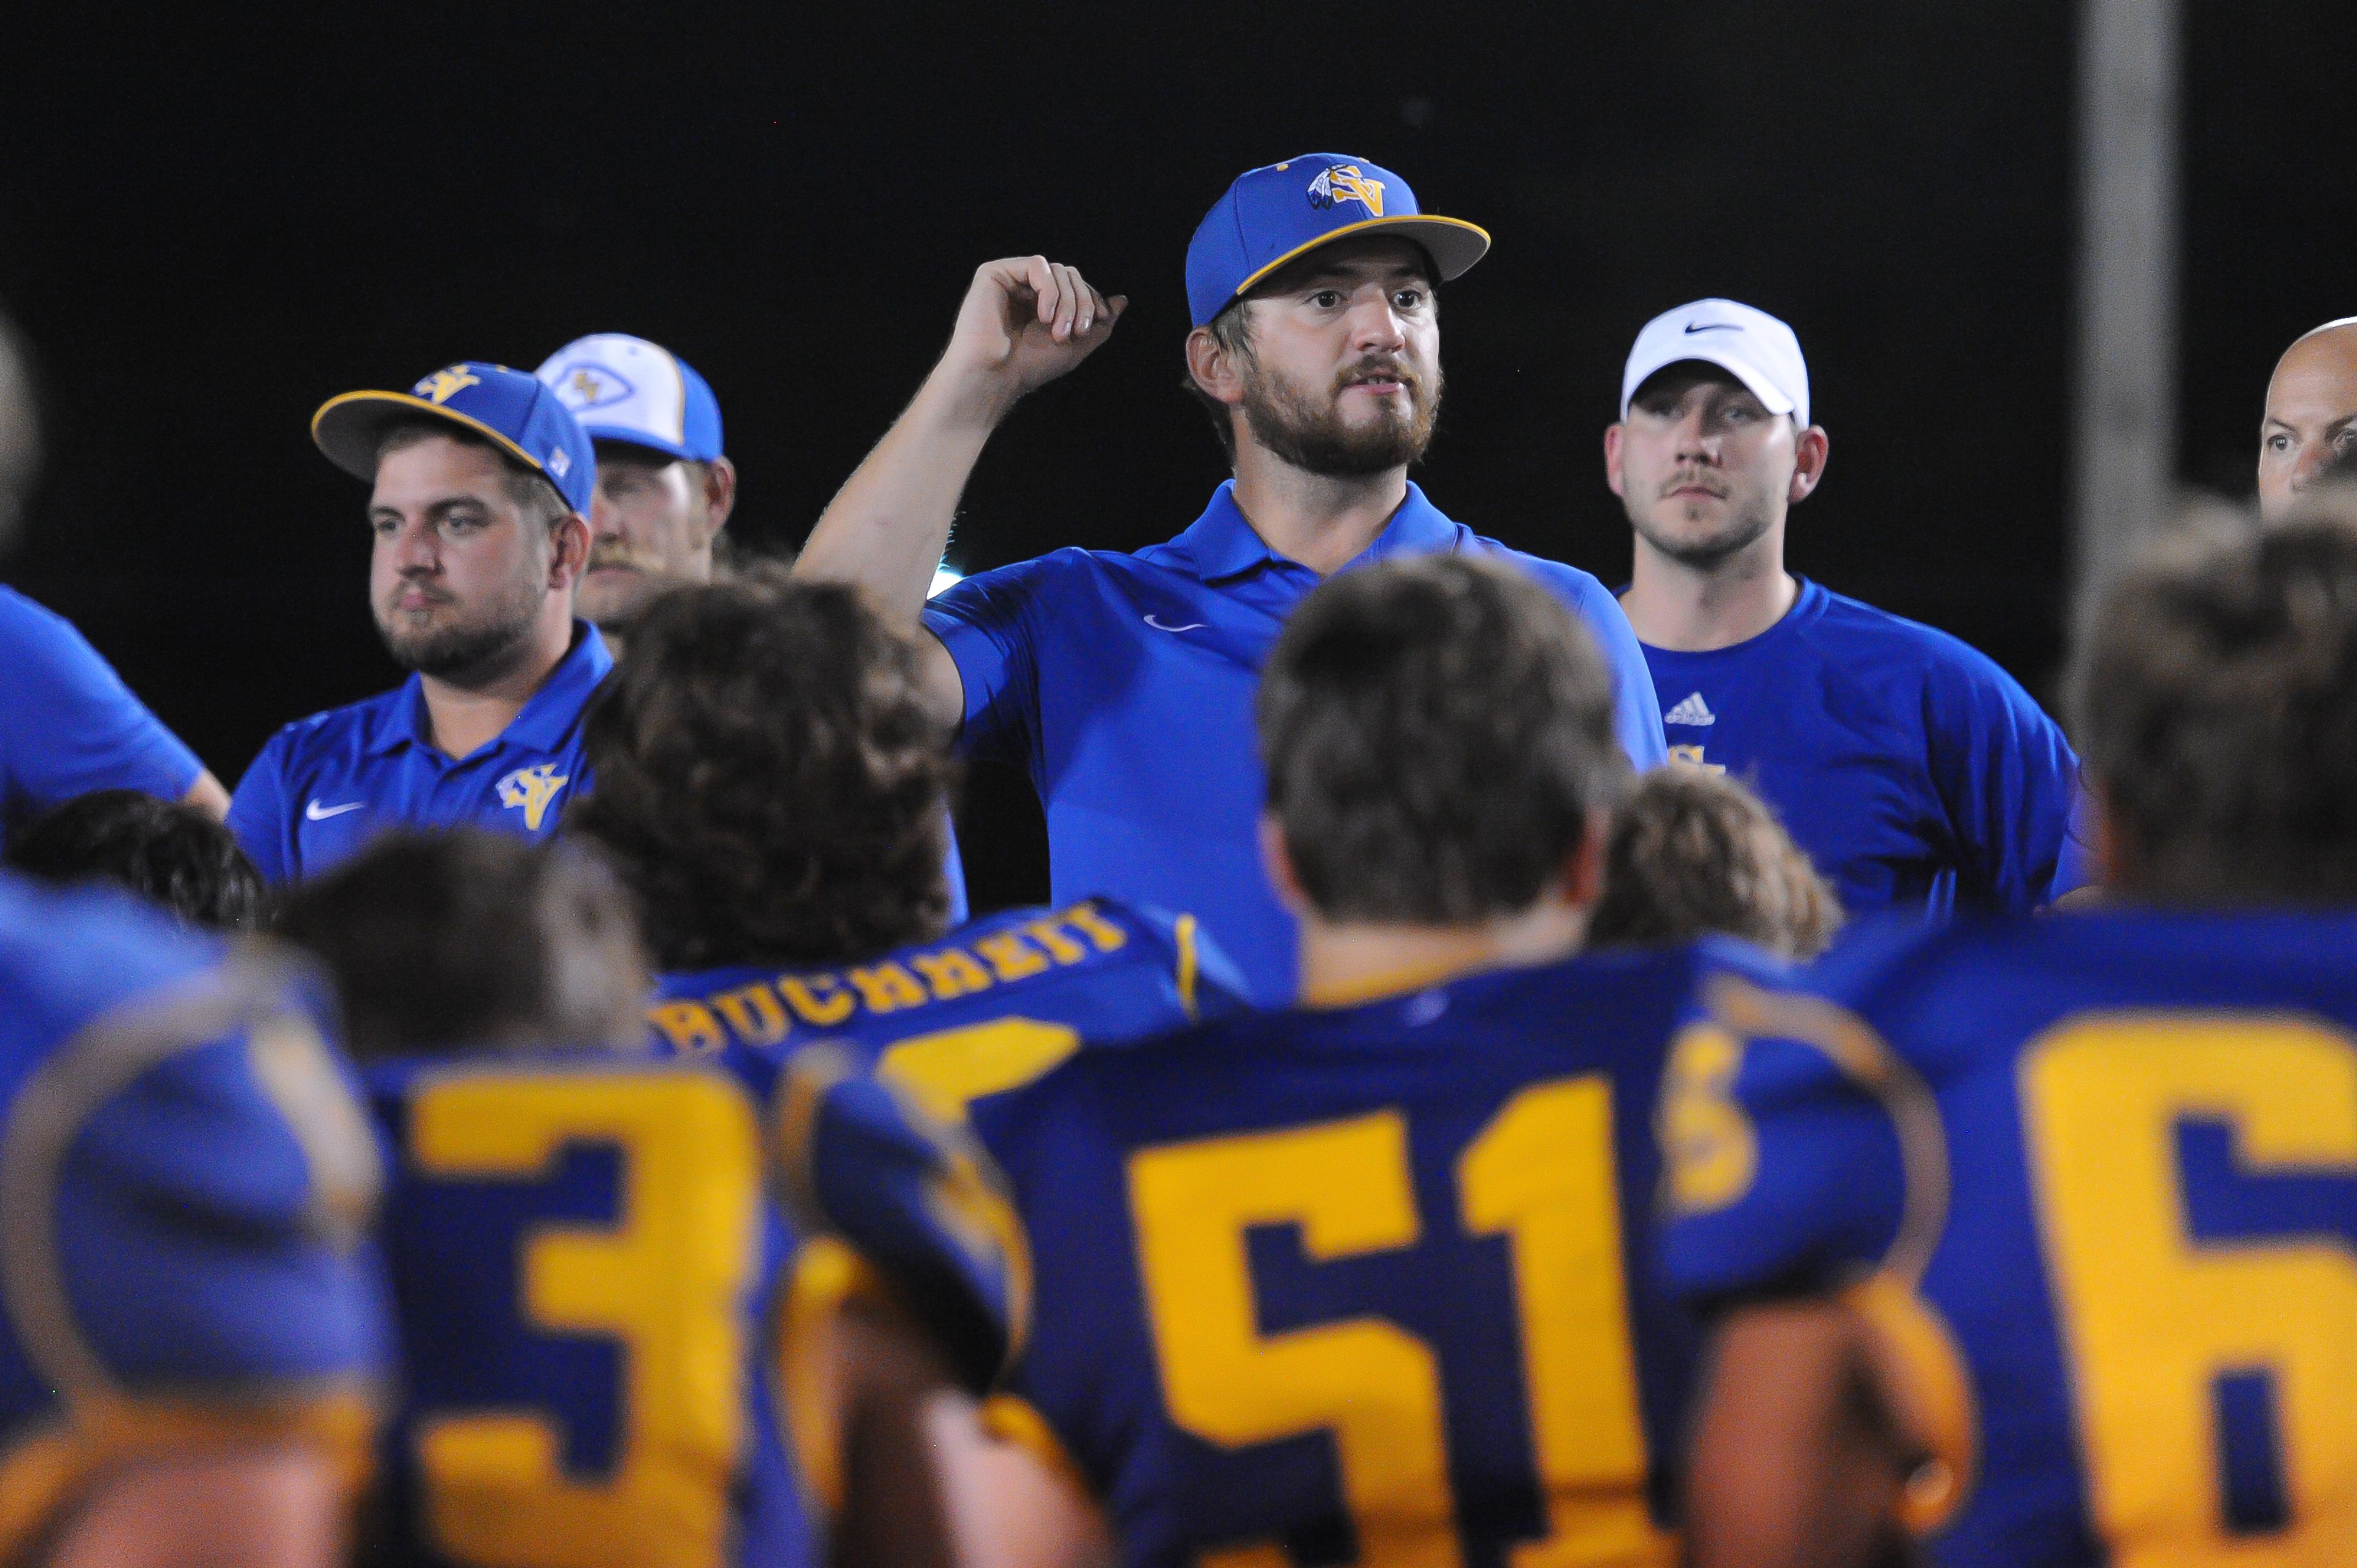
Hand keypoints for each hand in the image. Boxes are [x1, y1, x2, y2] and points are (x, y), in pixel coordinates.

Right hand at [935, 256, 1126, 420]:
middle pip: (1071, 274)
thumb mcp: (1077, 346)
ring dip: (1068, 301)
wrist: (995, 377)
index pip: (1077, 285)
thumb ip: (1100, 324)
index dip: (1093, 299)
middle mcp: (1026, 288)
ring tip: (1059, 332)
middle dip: (1082, 301)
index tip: (1100, 320)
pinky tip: (1043, 316)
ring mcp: (1010, 279)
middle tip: (1077, 332)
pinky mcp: (994, 273)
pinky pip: (1037, 265)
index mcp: (1042, 303)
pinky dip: (1049, 290)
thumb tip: (1121, 300)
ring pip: (1058, 270)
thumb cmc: (1030, 367)